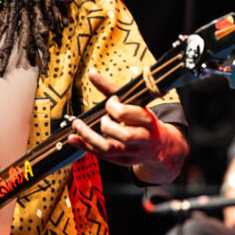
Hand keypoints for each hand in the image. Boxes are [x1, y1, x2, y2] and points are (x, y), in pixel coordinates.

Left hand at [67, 71, 185, 181]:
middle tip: (101, 118)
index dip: (113, 106)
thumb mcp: (134, 102)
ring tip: (76, 126)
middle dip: (106, 124)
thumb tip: (91, 73)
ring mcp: (133, 153)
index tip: (110, 102)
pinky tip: (73, 139)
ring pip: (109, 149)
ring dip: (89, 137)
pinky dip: (85, 147)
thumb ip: (111, 89)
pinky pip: (102, 156)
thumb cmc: (144, 120)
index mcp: (147, 121)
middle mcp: (142, 139)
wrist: (160, 146)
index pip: (126, 114)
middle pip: (124, 135)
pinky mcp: (123, 161)